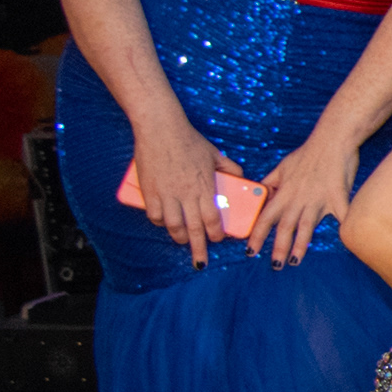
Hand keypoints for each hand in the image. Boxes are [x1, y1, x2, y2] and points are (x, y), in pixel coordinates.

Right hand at [131, 116, 235, 260]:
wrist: (160, 128)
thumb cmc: (189, 140)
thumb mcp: (215, 154)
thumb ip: (230, 168)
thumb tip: (241, 179)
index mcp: (205, 186)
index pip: (213, 218)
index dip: (216, 233)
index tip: (218, 239)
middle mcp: (186, 194)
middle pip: (193, 229)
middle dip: (199, 248)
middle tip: (201, 262)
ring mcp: (167, 193)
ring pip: (173, 225)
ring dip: (179, 237)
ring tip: (182, 241)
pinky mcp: (150, 190)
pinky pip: (155, 214)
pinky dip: (160, 222)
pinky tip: (164, 223)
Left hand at [251, 128, 360, 268]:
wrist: (332, 140)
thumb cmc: (308, 153)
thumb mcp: (283, 166)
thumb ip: (271, 182)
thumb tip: (259, 193)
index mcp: (284, 192)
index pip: (265, 217)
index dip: (256, 235)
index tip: (250, 251)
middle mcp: (298, 199)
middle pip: (284, 227)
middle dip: (277, 248)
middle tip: (274, 265)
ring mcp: (318, 200)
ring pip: (306, 226)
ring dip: (300, 246)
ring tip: (294, 261)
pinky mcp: (338, 197)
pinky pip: (342, 215)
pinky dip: (344, 227)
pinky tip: (345, 241)